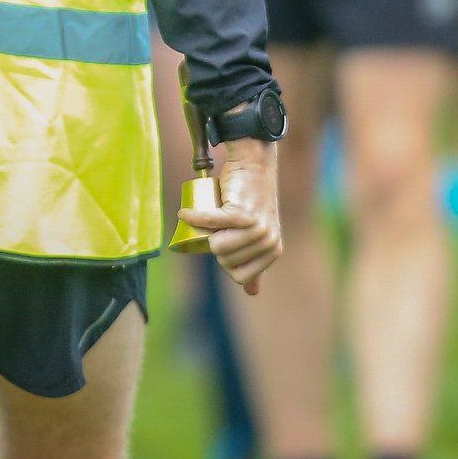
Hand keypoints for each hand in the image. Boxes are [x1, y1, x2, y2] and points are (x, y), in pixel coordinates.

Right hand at [179, 136, 283, 293]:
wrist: (254, 165)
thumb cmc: (251, 200)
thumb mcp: (258, 235)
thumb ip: (257, 263)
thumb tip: (252, 293)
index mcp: (273, 252)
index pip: (239, 276)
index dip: (225, 263)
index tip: (224, 243)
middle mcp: (268, 241)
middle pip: (226, 260)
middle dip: (214, 246)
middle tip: (219, 225)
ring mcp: (256, 228)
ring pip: (217, 246)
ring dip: (205, 233)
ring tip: (211, 218)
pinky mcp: (240, 213)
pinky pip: (210, 222)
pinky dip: (193, 217)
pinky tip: (184, 213)